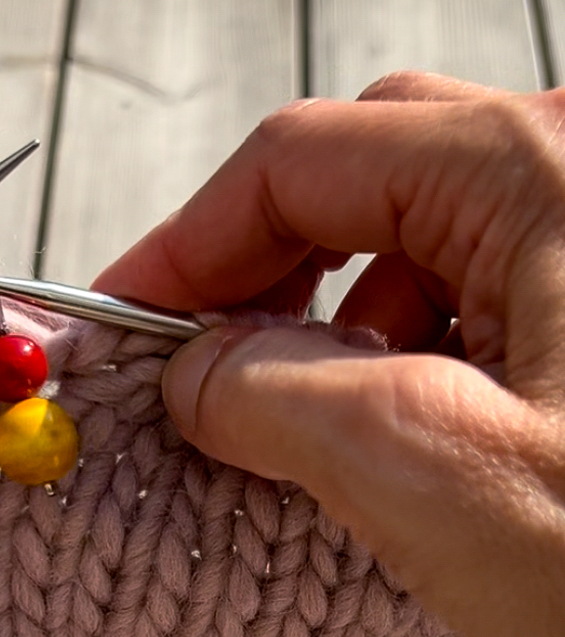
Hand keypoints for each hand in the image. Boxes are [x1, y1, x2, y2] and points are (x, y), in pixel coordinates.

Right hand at [93, 72, 564, 636]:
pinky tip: (418, 445)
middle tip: (200, 376)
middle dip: (271, 274)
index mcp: (547, 169)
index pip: (307, 159)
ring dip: (353, 322)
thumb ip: (281, 397)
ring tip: (313, 429)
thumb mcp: (439, 476)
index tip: (115, 333)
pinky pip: (508, 298)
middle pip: (377, 175)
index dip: (186, 244)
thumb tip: (194, 370)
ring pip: (445, 239)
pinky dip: (432, 356)